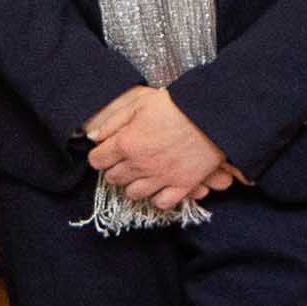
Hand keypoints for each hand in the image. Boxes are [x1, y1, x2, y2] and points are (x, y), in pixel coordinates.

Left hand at [84, 84, 237, 215]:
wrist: (213, 115)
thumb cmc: (176, 106)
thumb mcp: (139, 103)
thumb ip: (112, 121)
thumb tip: (93, 136)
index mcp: (125, 144)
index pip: (97, 161)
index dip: (100, 155)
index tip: (108, 151)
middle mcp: (139, 165)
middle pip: (113, 178)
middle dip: (115, 169)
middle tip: (126, 159)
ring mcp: (161, 177)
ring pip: (133, 193)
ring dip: (134, 184)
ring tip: (142, 172)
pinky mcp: (182, 185)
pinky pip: (161, 202)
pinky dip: (158, 196)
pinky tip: (160, 185)